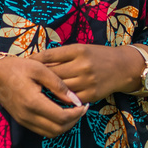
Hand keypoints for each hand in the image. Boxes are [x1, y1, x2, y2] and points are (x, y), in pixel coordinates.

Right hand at [0, 55, 88, 138]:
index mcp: (33, 102)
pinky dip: (55, 126)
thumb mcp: (40, 68)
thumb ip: (58, 85)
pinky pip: (43, 130)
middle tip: (81, 109)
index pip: (61, 117)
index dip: (76, 114)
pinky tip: (60, 113)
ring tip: (73, 112)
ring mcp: (24, 121)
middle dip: (73, 121)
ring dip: (65, 126)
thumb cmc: (18, 67)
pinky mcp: (22, 121)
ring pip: (51, 133)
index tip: (84, 105)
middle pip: (58, 129)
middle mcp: (28, 116)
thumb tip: (75, 99)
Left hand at [29, 43, 147, 101]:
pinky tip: (52, 98)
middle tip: (26, 79)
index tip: (25, 63)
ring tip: (36, 90)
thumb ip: (62, 55)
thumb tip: (37, 61)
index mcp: (78, 50)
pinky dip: (60, 98)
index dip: (35, 60)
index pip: (50, 55)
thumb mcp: (81, 49)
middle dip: (39, 76)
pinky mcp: (91, 95)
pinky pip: (70, 99)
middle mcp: (83, 65)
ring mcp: (88, 81)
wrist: (123, 68)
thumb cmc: (98, 56)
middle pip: (53, 73)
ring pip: (60, 88)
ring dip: (47, 89)